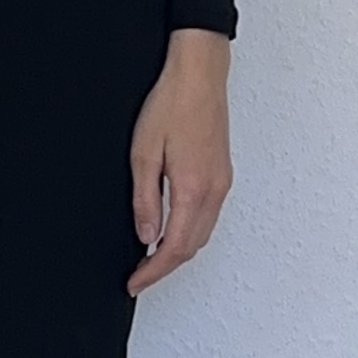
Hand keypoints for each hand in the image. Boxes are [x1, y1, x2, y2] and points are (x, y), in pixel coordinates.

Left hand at [129, 27, 232, 293]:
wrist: (199, 75)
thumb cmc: (171, 105)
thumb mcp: (143, 154)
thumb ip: (146, 199)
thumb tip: (146, 235)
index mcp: (193, 189)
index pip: (173, 248)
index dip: (153, 272)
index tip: (134, 282)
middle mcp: (214, 191)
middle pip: (192, 247)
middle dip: (164, 267)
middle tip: (138, 275)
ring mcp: (222, 183)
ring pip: (202, 234)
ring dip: (178, 252)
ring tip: (151, 258)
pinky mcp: (223, 174)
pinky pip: (208, 217)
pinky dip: (190, 233)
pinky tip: (172, 230)